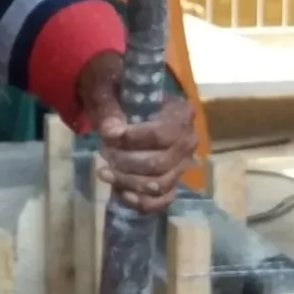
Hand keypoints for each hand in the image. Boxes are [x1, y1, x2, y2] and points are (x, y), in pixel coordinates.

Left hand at [76, 52, 194, 213]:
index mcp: (181, 112)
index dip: (132, 140)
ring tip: (104, 171)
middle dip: (126, 162)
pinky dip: (141, 201)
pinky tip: (121, 192)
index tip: (108, 136)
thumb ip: (111, 109)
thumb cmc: (121, 95)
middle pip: (159, 163)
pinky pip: (162, 200)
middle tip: (104, 153)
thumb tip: (112, 133)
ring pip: (158, 184)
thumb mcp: (111, 92)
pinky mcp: (172, 182)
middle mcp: (189, 140)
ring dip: (127, 182)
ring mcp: (182, 165)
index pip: (161, 134)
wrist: (124, 107)